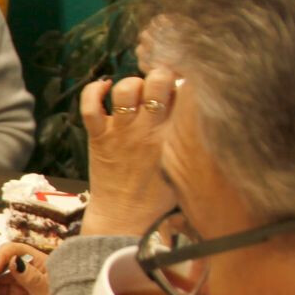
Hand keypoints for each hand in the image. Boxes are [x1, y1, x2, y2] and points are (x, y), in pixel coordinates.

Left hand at [80, 68, 180, 235]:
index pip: (187, 93)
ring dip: (130, 84)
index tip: (185, 85)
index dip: (186, 82)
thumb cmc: (160, 196)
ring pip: (125, 88)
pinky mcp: (99, 137)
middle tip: (160, 86)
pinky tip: (104, 89)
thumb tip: (205, 112)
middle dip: (160, 75)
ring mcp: (122, 132)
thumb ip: (195, 140)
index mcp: (176, 137)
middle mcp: (149, 129)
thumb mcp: (190, 168)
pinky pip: (90, 106)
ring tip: (135, 95)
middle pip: (158, 81)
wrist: (126, 219)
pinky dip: (93, 91)